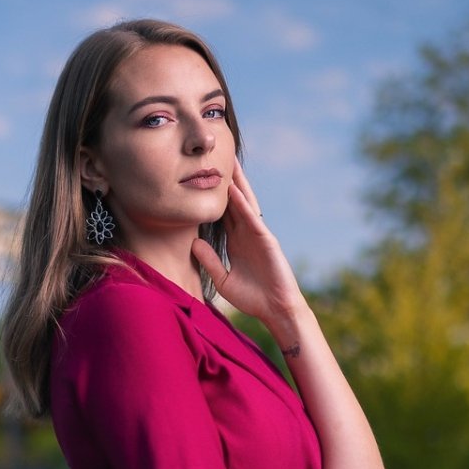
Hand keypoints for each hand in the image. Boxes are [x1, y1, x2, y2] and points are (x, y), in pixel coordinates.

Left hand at [190, 158, 305, 330]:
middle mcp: (246, 233)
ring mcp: (257, 234)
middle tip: (215, 159)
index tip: (200, 180)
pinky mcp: (267, 240)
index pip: (221, 214)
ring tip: (228, 163)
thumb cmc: (252, 298)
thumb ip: (209, 261)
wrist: (275, 309)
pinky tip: (234, 191)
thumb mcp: (223, 279)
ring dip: (236, 184)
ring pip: (244, 204)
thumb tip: (193, 242)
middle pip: (233, 202)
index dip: (212, 197)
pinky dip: (244, 205)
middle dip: (225, 181)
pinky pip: (252, 219)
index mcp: (235, 241)